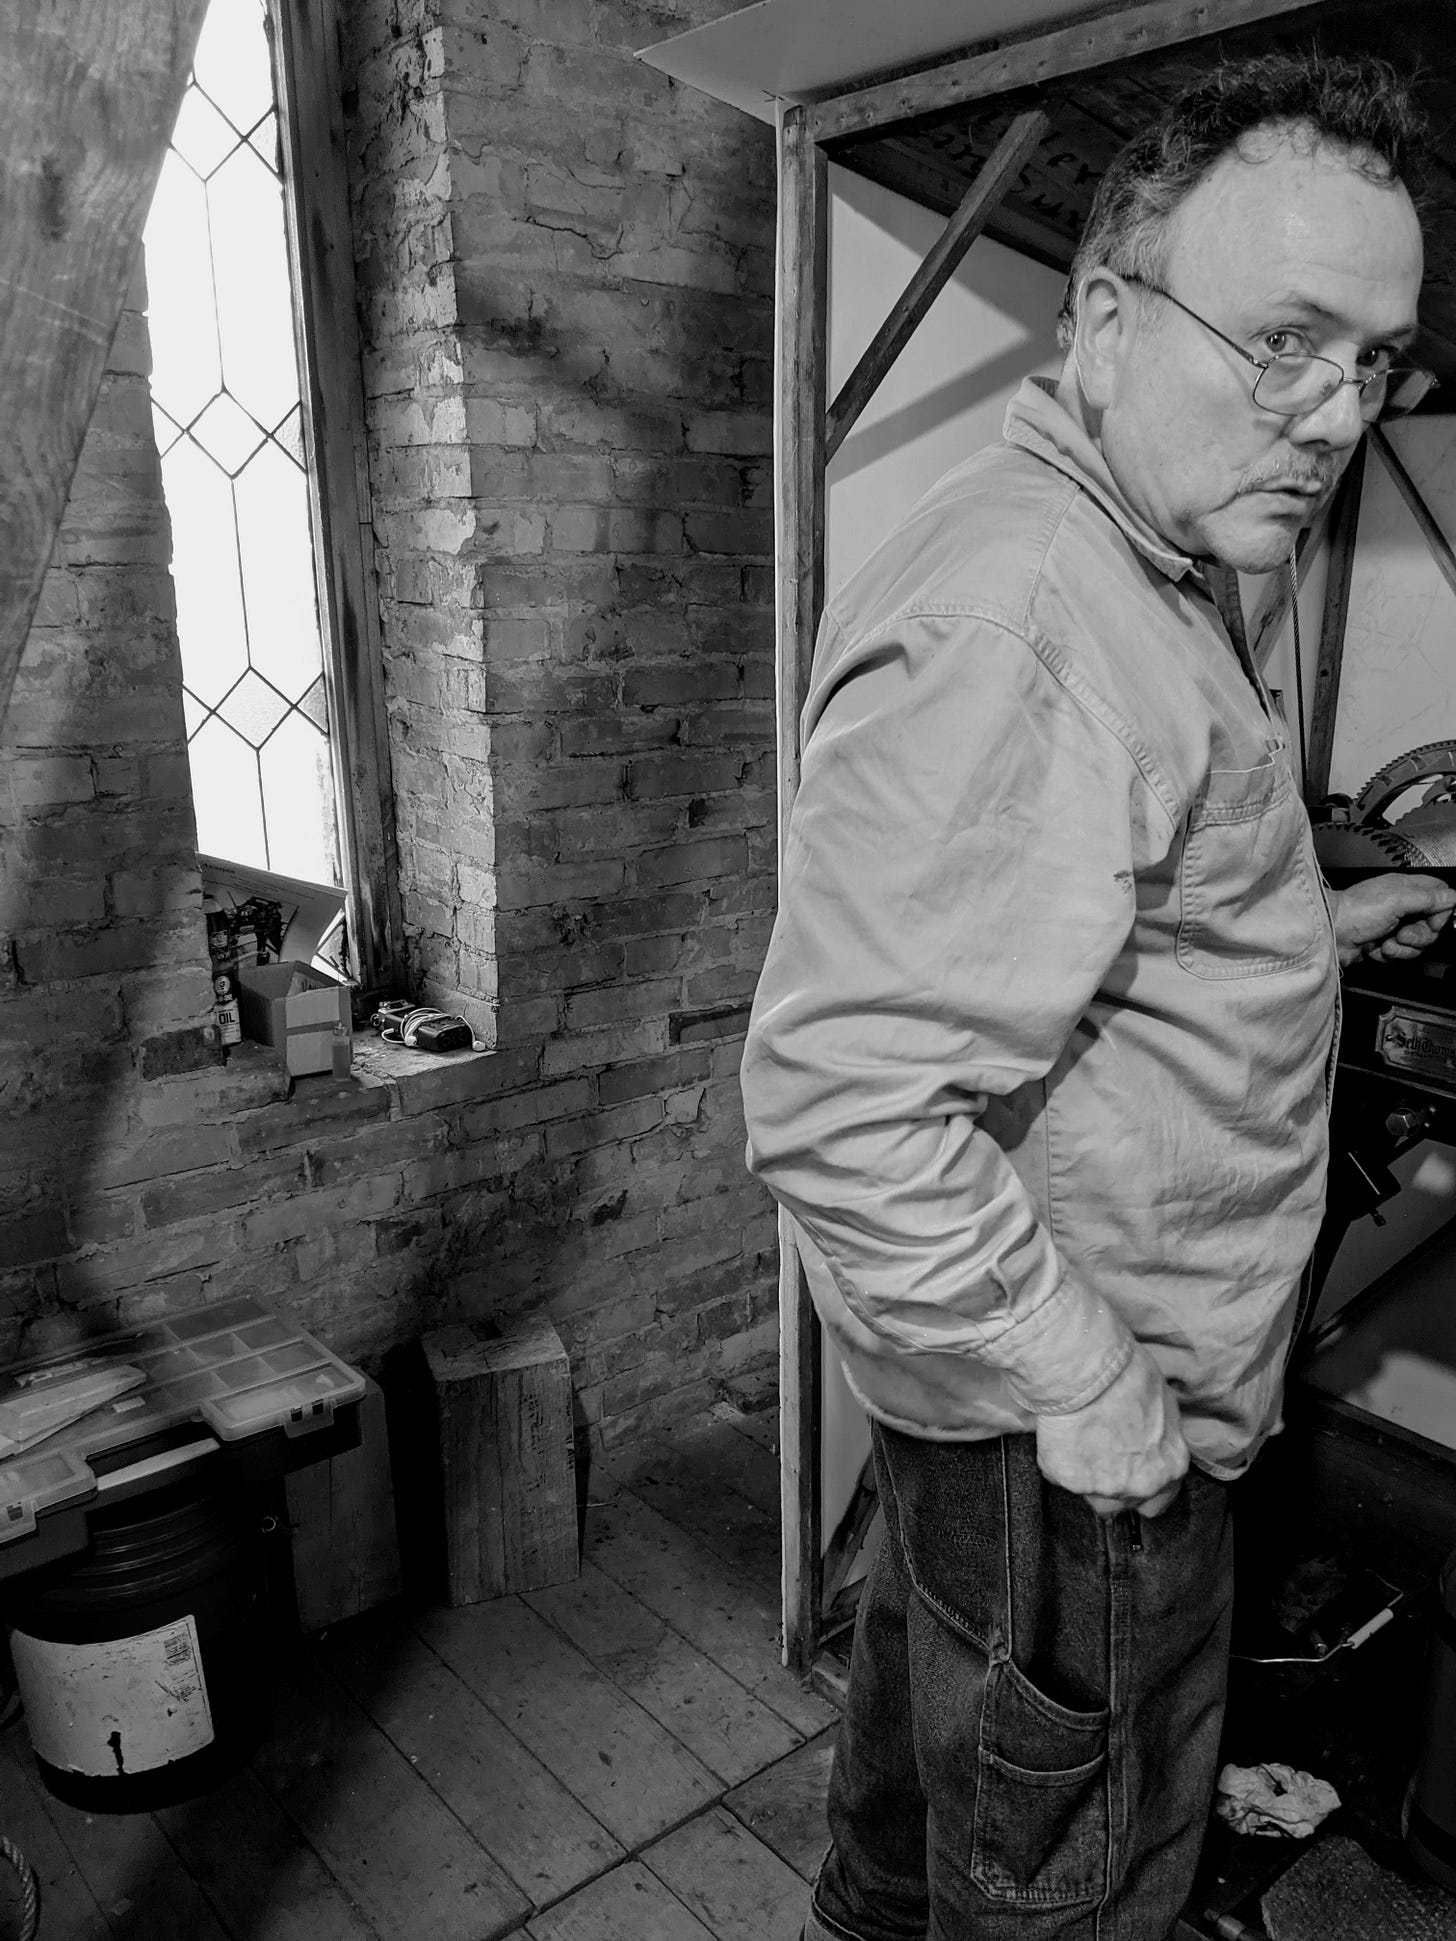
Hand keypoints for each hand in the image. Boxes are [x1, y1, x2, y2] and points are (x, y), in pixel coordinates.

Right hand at [1034, 1344, 1188, 1517]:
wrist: (1089, 1369)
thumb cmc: (1129, 1375)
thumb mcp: (1163, 1403)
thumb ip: (1159, 1436)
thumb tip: (1149, 1436)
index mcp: (1170, 1467)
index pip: (1160, 1500)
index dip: (1143, 1486)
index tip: (1129, 1473)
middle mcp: (1141, 1485)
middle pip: (1125, 1505)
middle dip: (1114, 1488)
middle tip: (1101, 1458)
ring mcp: (1105, 1488)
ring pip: (1093, 1497)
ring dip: (1087, 1480)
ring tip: (1079, 1447)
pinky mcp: (1070, 1480)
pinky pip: (1060, 1477)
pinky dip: (1058, 1461)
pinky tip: (1060, 1436)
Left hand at [1331, 873, 1455, 967]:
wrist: (1327, 935)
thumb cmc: (1353, 912)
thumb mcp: (1397, 899)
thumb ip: (1428, 897)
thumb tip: (1452, 896)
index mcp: (1405, 888)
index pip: (1440, 896)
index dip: (1442, 911)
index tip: (1433, 920)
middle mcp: (1401, 906)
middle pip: (1432, 925)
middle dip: (1420, 935)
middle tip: (1403, 933)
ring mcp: (1392, 926)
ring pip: (1418, 943)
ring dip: (1403, 947)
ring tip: (1386, 942)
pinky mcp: (1384, 944)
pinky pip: (1402, 954)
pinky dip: (1390, 954)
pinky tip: (1376, 949)